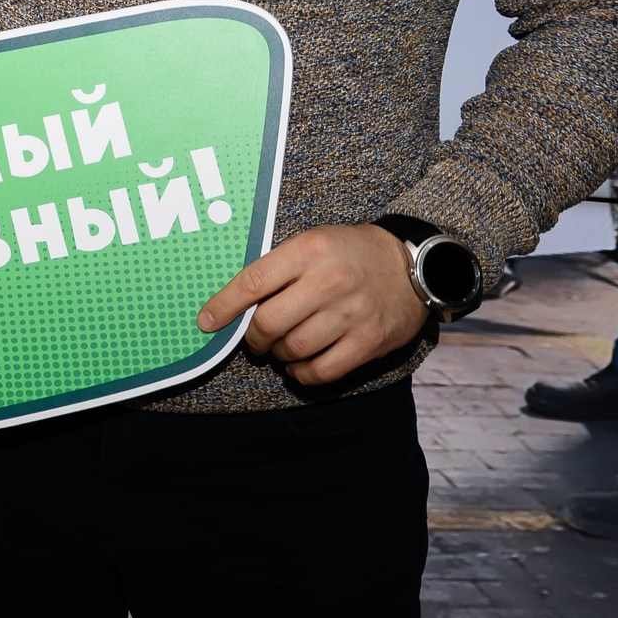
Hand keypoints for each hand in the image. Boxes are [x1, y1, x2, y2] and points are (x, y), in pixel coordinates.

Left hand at [196, 224, 429, 385]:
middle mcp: (327, 282)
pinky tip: (298, 366)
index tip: (205, 322)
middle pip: (268, 322)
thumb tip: (236, 302)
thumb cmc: (350, 253)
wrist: (413, 266)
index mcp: (308, 251)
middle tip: (254, 338)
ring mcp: (350, 314)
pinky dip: (302, 374)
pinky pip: (323, 370)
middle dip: (252, 337)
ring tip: (281, 347)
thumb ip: (278, 268)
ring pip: (293, 348)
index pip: (252, 282)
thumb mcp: (312, 243)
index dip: (223, 306)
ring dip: (278, 355)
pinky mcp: (368, 341)